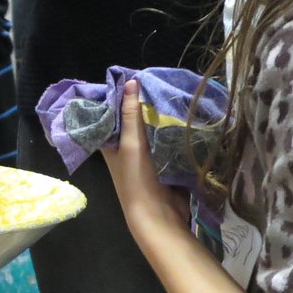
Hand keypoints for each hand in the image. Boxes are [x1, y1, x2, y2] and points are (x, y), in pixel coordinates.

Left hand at [103, 80, 190, 240]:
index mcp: (110, 144)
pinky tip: (183, 114)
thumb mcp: (131, 144)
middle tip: (159, 80)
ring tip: (172, 91)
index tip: (134, 76)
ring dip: (159, 115)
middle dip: (143, 103)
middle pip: (132, 120)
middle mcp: (124, 148)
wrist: (158, 216)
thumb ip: (131, 114)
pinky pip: (166, 140)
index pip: (111, 113)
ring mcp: (144, 156)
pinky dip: (172, 128)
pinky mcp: (162, 162)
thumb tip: (130, 81)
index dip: (120, 96)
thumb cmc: (137, 180)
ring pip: (150, 129)